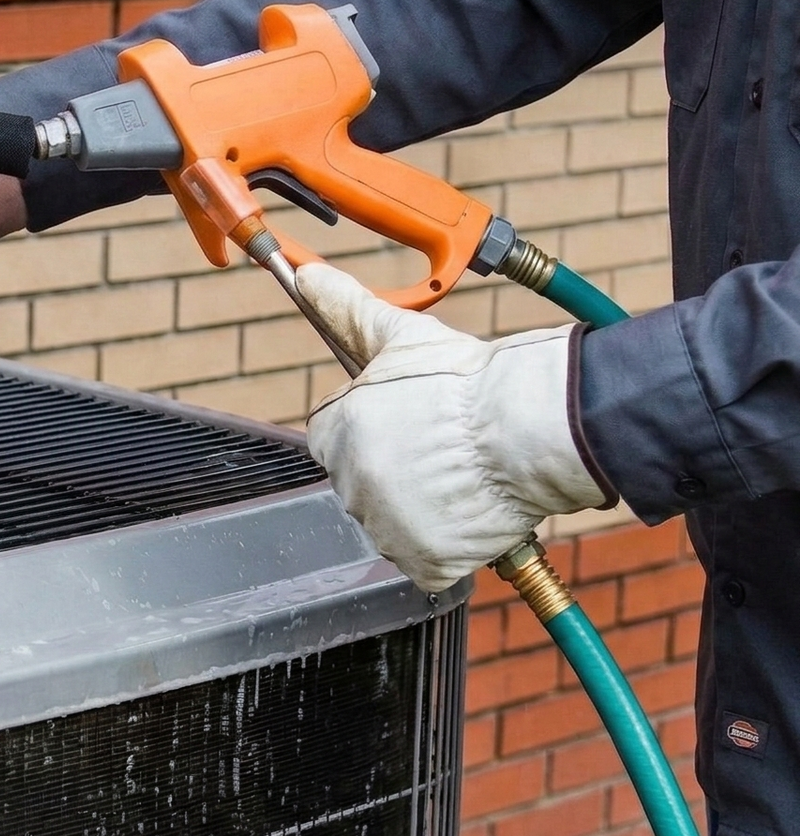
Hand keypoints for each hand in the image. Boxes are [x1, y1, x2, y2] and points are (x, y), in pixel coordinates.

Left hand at [300, 262, 611, 591]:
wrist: (530, 426)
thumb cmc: (468, 381)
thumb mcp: (402, 336)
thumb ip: (347, 309)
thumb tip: (305, 274)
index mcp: (336, 434)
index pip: (334, 441)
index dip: (373, 430)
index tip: (409, 423)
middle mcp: (350, 486)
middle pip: (363, 483)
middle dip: (396, 468)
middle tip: (441, 448)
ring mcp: (385, 528)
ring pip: (393, 522)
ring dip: (420, 507)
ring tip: (461, 474)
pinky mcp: (421, 561)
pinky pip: (424, 559)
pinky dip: (446, 543)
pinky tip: (469, 509)